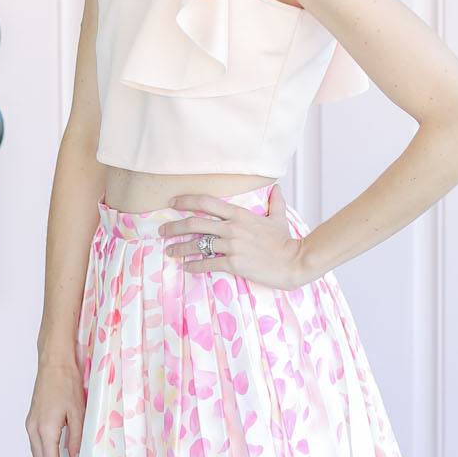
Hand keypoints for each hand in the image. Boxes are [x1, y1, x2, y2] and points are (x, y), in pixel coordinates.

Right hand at [26, 354, 85, 456]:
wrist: (53, 364)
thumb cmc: (67, 384)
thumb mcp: (78, 414)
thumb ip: (76, 440)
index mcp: (45, 430)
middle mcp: (33, 430)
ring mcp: (30, 425)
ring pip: (37, 456)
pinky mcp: (31, 420)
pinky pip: (36, 445)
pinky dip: (46, 455)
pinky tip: (60, 454)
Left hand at [159, 186, 308, 288]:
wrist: (295, 261)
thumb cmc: (286, 241)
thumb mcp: (279, 218)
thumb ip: (275, 202)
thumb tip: (277, 188)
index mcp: (239, 214)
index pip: (206, 202)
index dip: (186, 200)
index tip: (172, 202)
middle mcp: (232, 228)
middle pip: (194, 222)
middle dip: (174, 226)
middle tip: (162, 231)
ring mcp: (232, 246)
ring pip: (197, 244)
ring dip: (179, 247)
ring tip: (169, 251)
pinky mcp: (234, 264)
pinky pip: (207, 264)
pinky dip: (194, 266)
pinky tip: (187, 267)